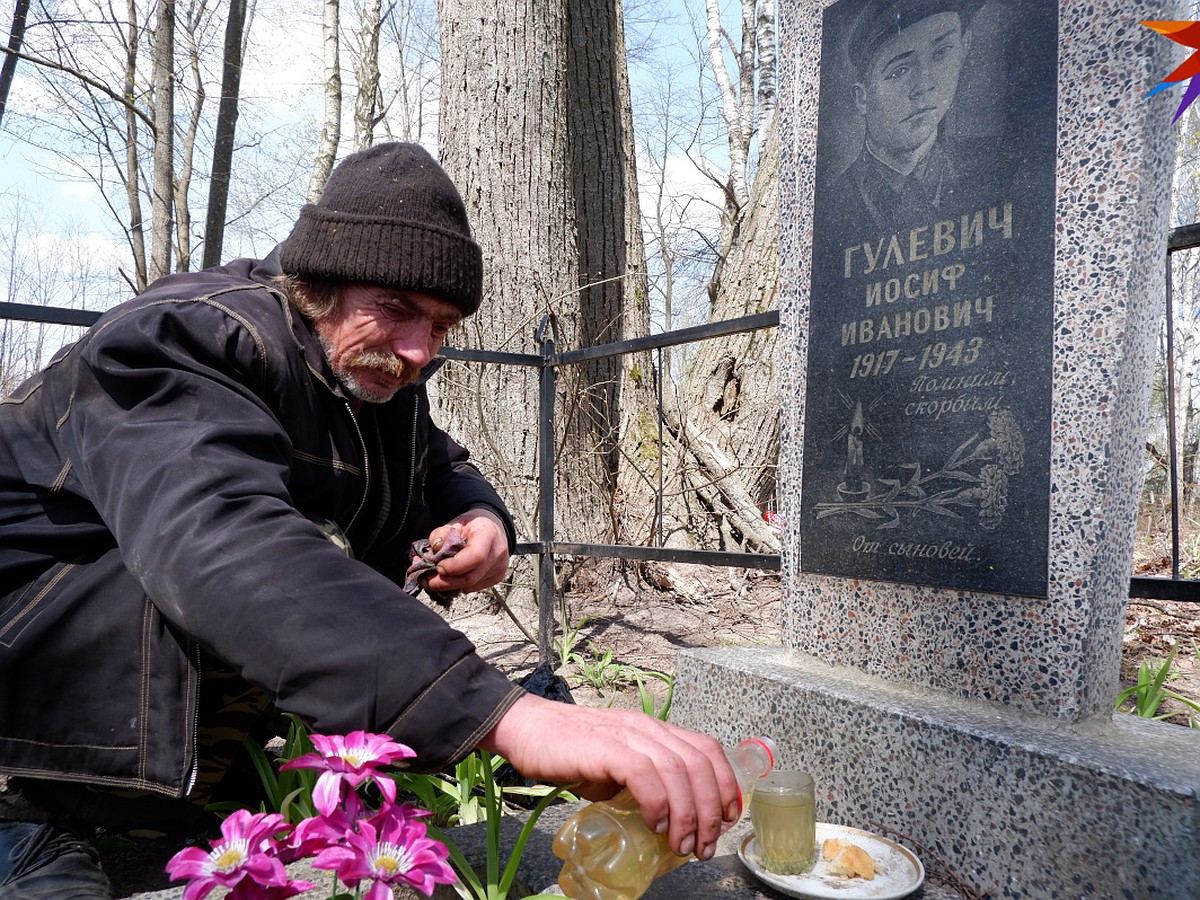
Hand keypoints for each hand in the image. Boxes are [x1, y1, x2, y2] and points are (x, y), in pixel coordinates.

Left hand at [422, 509, 509, 594]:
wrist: (491, 527)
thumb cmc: (473, 525)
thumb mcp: (454, 523)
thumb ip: (441, 535)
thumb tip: (434, 552)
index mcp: (488, 533)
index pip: (475, 556)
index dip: (454, 566)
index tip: (438, 567)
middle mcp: (497, 552)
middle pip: (471, 577)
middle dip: (446, 582)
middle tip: (428, 581)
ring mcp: (500, 567)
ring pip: (471, 585)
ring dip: (451, 584)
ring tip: (438, 577)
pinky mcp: (497, 577)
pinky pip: (474, 588)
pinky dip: (460, 585)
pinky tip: (454, 576)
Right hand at [479, 694, 739, 860]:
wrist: (527, 730)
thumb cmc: (569, 751)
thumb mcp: (617, 764)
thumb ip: (643, 782)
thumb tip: (665, 820)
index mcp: (655, 730)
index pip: (706, 749)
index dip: (725, 783)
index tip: (728, 818)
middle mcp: (648, 728)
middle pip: (699, 764)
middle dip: (711, 811)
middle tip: (705, 846)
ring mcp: (628, 735)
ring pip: (678, 771)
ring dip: (688, 815)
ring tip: (682, 846)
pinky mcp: (607, 747)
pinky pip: (644, 775)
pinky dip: (657, 803)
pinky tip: (655, 826)